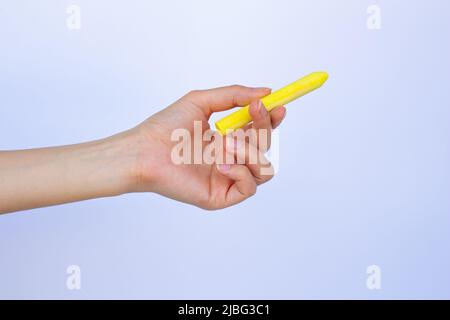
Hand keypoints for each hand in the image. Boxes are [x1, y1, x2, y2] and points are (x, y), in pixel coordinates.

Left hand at [130, 85, 286, 209]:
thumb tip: (266, 91)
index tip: (278, 106)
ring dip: (251, 151)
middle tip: (254, 111)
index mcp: (227, 139)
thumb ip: (234, 95)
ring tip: (225, 142)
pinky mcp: (222, 196)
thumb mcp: (201, 101)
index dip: (271, 121)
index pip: (258, 132)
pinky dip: (241, 171)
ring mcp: (228, 179)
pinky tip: (221, 162)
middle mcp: (231, 159)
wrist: (146, 151)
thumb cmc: (166, 127)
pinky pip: (250, 186)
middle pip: (266, 148)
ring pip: (264, 169)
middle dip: (264, 128)